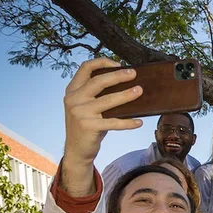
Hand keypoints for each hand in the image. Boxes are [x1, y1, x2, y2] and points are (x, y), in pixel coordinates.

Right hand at [62, 59, 143, 195]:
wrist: (77, 150)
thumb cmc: (88, 126)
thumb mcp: (87, 107)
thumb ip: (97, 95)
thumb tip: (126, 84)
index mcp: (72, 90)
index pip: (85, 68)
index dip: (102, 62)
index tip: (118, 64)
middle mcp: (73, 99)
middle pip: (98, 81)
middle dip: (118, 76)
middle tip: (134, 74)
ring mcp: (80, 113)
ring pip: (108, 100)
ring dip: (126, 95)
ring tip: (140, 91)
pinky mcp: (89, 127)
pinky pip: (113, 122)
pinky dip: (128, 122)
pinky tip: (139, 122)